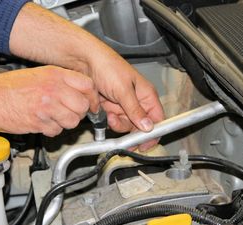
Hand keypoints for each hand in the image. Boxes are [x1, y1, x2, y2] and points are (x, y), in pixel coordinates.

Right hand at [0, 66, 98, 136]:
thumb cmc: (9, 86)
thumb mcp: (39, 74)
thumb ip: (60, 81)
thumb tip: (80, 92)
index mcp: (55, 74)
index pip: (87, 85)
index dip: (92, 98)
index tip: (92, 104)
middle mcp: (53, 89)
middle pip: (83, 106)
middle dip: (79, 113)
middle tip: (70, 113)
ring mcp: (46, 106)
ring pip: (72, 121)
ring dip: (65, 123)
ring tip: (53, 118)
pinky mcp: (38, 122)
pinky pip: (56, 131)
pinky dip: (51, 130)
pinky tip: (42, 122)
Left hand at [8, 3, 164, 147]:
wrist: (85, 62)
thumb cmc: (107, 67)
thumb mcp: (123, 90)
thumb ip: (135, 110)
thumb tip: (148, 126)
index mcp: (147, 95)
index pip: (157, 119)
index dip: (153, 133)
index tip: (144, 144)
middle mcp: (137, 101)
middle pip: (141, 126)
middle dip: (131, 131)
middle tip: (121, 130)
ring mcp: (124, 105)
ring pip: (127, 126)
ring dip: (118, 125)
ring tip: (110, 116)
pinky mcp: (112, 108)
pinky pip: (114, 122)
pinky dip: (110, 122)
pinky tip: (104, 113)